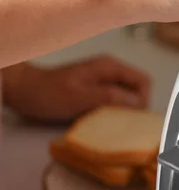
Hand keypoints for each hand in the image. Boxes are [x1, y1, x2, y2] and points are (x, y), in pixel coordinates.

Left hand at [2, 56, 150, 122]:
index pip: (143, 81)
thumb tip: (135, 102)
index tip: (132, 117)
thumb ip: (109, 97)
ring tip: (111, 122)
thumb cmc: (49, 93)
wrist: (24, 91)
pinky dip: (113, 111)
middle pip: (137, 88)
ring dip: (123, 110)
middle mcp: (110, 70)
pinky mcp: (96, 89)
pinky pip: (114, 100)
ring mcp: (103, 79)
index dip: (143, 100)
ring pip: (127, 96)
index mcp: (110, 67)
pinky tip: (102, 120)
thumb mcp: (79, 97)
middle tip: (122, 122)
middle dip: (135, 106)